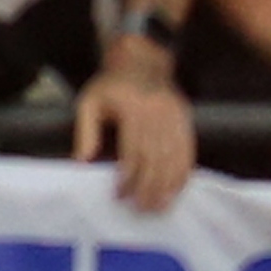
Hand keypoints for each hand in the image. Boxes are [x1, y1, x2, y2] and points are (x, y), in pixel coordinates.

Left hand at [77, 60, 194, 211]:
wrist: (142, 61)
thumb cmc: (111, 86)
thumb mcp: (89, 102)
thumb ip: (84, 132)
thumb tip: (82, 162)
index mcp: (134, 109)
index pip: (133, 152)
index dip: (128, 178)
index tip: (118, 195)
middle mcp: (159, 113)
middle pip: (157, 159)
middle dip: (149, 188)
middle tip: (140, 209)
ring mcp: (176, 116)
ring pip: (175, 158)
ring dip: (167, 186)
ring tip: (157, 207)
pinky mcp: (186, 120)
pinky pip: (188, 151)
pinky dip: (183, 173)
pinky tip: (176, 190)